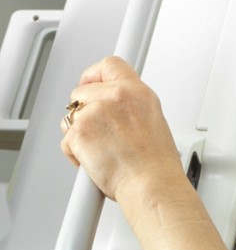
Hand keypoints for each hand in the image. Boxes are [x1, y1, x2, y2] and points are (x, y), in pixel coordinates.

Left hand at [60, 56, 183, 201]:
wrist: (151, 184)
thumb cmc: (155, 164)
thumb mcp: (153, 122)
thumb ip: (131, 107)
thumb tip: (114, 108)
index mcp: (138, 93)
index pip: (110, 65)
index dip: (94, 75)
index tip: (90, 84)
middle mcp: (118, 97)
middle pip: (82, 91)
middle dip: (83, 110)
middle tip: (96, 130)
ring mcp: (96, 112)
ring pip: (71, 116)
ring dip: (79, 133)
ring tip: (101, 150)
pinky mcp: (80, 131)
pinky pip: (66, 138)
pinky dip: (75, 152)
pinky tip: (95, 160)